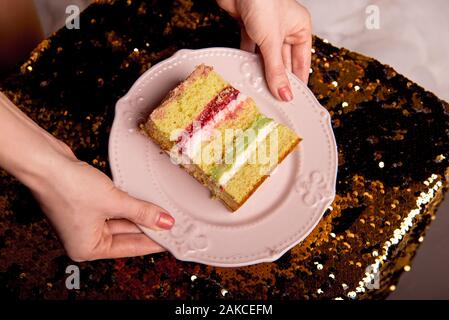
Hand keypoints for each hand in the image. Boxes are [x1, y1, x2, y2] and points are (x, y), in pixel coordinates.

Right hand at [0, 92, 174, 261]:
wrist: (45, 162)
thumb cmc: (68, 187)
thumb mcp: (113, 202)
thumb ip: (141, 212)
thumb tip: (164, 222)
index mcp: (87, 248)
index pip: (130, 248)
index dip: (154, 242)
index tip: (173, 239)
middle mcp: (85, 238)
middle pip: (126, 234)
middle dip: (149, 226)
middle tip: (172, 222)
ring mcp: (85, 221)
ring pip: (121, 219)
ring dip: (140, 214)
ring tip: (163, 210)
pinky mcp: (86, 204)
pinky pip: (114, 207)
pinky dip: (128, 204)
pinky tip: (145, 200)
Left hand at [217, 0, 311, 100]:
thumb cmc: (261, 1)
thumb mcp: (272, 42)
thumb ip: (276, 70)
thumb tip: (285, 94)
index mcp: (300, 28)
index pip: (301, 62)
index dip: (297, 82)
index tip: (293, 100)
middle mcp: (285, 28)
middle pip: (283, 61)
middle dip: (278, 79)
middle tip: (275, 100)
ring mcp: (267, 28)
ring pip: (266, 57)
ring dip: (262, 71)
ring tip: (260, 91)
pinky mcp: (250, 27)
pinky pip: (251, 49)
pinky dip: (248, 60)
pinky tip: (246, 73)